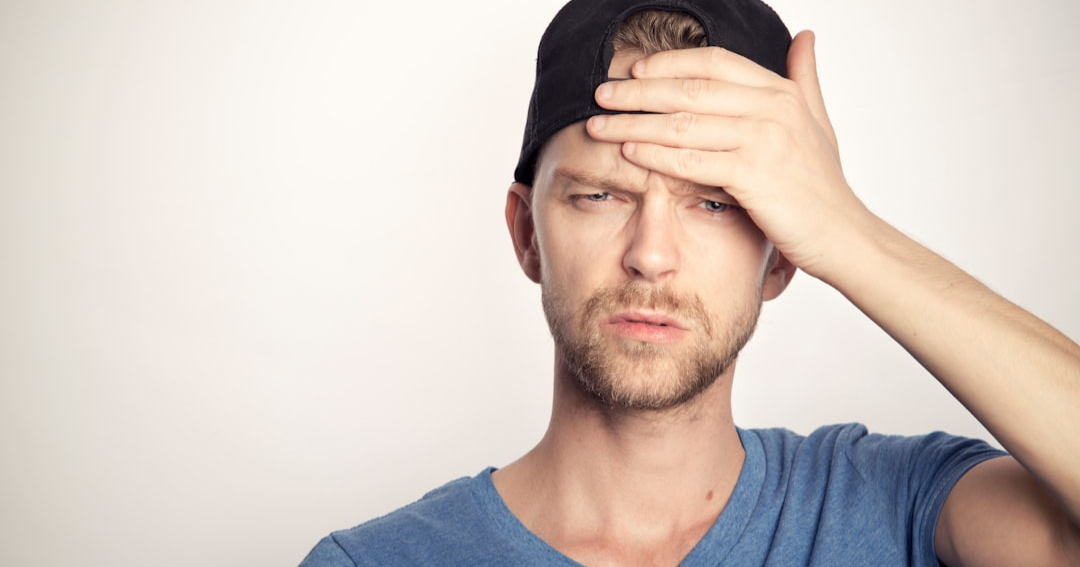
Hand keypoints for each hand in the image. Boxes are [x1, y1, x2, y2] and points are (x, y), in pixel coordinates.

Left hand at [586, 31, 867, 278]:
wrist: (843, 235)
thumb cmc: (822, 184)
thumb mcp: (817, 122)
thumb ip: (804, 79)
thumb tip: (805, 36)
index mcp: (781, 92)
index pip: (713, 62)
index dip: (669, 63)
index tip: (633, 70)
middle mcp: (773, 109)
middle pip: (688, 89)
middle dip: (638, 91)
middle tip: (600, 94)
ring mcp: (764, 141)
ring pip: (682, 124)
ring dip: (634, 123)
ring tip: (599, 125)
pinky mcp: (754, 176)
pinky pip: (691, 160)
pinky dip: (655, 155)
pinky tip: (627, 152)